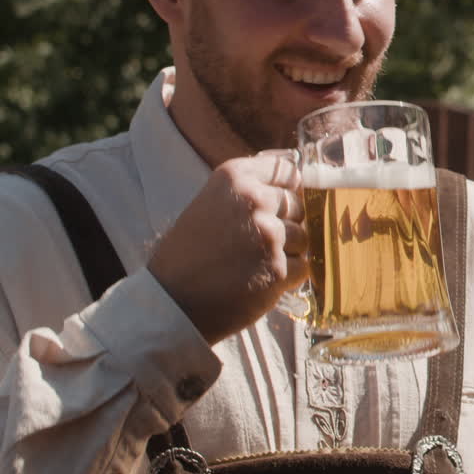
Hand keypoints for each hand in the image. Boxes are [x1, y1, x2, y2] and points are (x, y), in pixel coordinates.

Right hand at [148, 151, 307, 343]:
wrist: (171, 302)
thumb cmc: (187, 254)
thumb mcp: (210, 204)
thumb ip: (249, 191)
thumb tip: (297, 179)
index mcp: (234, 178)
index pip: (286, 170)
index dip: (285, 190)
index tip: (275, 204)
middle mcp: (253, 200)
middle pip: (297, 205)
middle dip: (285, 224)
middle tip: (255, 244)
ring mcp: (268, 235)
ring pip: (303, 237)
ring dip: (287, 252)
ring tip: (254, 264)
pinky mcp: (278, 268)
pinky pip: (303, 266)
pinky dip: (288, 276)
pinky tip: (260, 280)